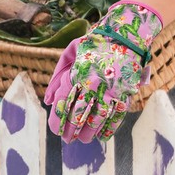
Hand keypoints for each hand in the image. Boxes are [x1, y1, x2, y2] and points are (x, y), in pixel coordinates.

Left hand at [43, 1, 162, 142]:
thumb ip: (57, 76)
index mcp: (77, 72)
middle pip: (80, 113)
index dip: (59, 118)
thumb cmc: (92, 44)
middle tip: (67, 139)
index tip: (55, 130)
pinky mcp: (126, 93)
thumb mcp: (70, 53)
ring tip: (83, 140)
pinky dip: (110, 128)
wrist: (125, 34)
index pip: (65, 101)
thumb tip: (48, 101)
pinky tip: (102, 136)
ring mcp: (111, 89)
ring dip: (89, 132)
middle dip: (72, 129)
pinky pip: (117, 115)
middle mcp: (93, 83)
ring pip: (98, 117)